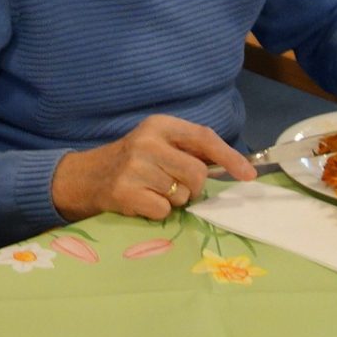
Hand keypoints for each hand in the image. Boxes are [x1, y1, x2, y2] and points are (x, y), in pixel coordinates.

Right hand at [52, 115, 256, 221]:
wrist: (88, 177)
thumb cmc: (134, 162)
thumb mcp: (159, 144)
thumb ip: (192, 150)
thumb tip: (237, 168)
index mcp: (160, 125)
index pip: (203, 137)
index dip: (229, 157)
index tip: (248, 175)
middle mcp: (147, 142)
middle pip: (197, 173)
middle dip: (193, 186)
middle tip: (173, 185)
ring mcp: (134, 168)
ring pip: (182, 194)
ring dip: (174, 199)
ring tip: (153, 190)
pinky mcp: (125, 192)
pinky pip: (164, 210)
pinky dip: (159, 211)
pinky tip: (143, 201)